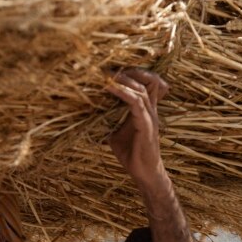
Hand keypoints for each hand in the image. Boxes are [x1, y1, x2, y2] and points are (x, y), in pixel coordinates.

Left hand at [104, 68, 170, 196]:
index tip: (113, 68)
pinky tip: (110, 88)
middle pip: (150, 80)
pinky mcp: (147, 126)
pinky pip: (136, 104)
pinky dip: (123, 93)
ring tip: (108, 74)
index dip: (134, 72)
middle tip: (110, 67)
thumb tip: (90, 115)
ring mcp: (151, 117)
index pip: (148, 83)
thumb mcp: (115, 133)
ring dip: (124, 80)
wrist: (143, 173)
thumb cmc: (131, 154)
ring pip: (142, 90)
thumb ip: (109, 121)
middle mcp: (151, 110)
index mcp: (146, 110)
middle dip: (131, 70)